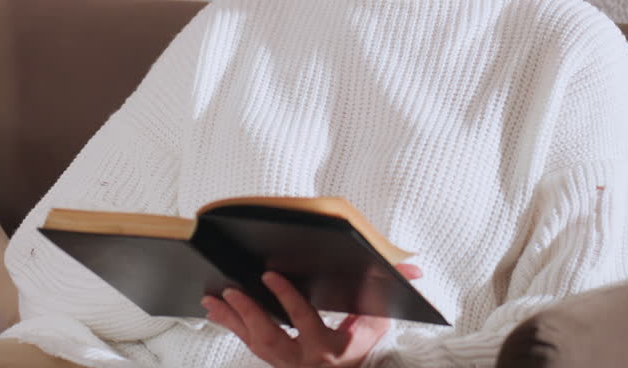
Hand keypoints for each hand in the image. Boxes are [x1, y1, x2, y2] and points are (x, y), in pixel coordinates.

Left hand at [201, 264, 422, 367]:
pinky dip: (232, 326)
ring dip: (232, 320)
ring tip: (213, 298)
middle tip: (230, 290)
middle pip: (270, 338)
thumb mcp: (378, 325)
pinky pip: (250, 345)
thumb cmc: (366, 347)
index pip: (304, 321)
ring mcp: (288, 365)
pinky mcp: (276, 363)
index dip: (286, 298)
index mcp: (330, 350)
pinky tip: (216, 311)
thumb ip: (387, 294)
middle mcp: (305, 361)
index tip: (269, 275)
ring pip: (255, 344)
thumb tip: (414, 269)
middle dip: (248, 313)